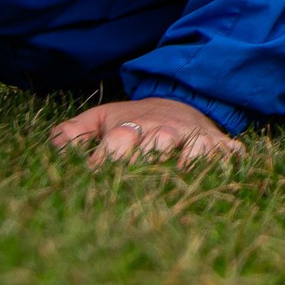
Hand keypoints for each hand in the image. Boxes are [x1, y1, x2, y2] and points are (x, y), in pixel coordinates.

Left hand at [50, 97, 243, 167]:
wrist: (183, 99)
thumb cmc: (136, 118)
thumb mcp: (103, 118)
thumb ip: (75, 131)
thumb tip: (53, 143)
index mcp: (134, 126)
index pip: (117, 143)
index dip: (106, 162)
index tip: (95, 183)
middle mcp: (164, 131)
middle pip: (159, 143)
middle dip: (151, 159)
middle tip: (141, 186)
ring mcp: (194, 138)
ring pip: (196, 148)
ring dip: (192, 161)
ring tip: (183, 178)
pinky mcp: (219, 145)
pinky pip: (230, 152)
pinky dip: (231, 161)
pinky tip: (228, 173)